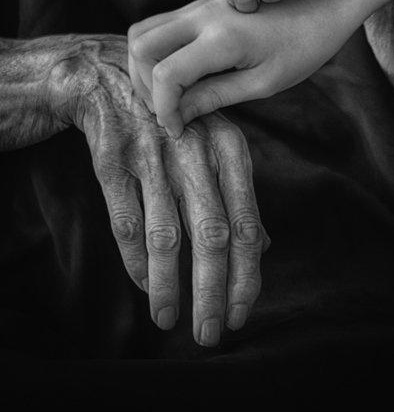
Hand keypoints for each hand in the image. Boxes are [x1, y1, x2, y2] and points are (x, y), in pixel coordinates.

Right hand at [46, 35, 268, 345]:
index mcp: (230, 148)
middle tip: (209, 334)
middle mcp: (196, 152)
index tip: (240, 315)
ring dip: (169, 285)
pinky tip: (143, 285)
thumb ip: (239, 194)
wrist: (111, 76)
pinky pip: (126, 221)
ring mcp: (153, 154)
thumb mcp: (217, 144)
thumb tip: (264, 247)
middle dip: (212, 291)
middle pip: (212, 235)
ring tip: (170, 320)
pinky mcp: (113, 159)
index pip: (247, 223)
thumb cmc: (175, 120)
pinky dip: (134, 260)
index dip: (246, 275)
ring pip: (166, 235)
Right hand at [128, 0, 350, 136]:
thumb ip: (215, 96)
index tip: (178, 130)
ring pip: (143, 30)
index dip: (163, 109)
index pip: (165, 74)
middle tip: (170, 112)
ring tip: (170, 94)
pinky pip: (160, 23)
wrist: (324, 1)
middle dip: (144, 86)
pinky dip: (156, 51)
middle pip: (140, 46)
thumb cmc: (304, 45)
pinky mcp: (201, 4)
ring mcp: (198, 5)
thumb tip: (178, 116)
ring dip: (145, 65)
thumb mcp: (265, 82)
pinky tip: (181, 73)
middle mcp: (202, 16)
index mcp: (221, 39)